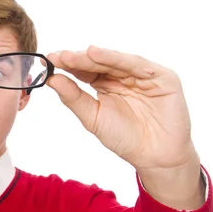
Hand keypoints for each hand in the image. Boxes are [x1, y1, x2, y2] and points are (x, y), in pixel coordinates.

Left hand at [46, 46, 197, 171]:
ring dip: (97, 57)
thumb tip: (51, 79)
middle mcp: (124, 76)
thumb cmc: (124, 138)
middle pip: (99, 63)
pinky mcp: (163, 78)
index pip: (85, 70)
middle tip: (60, 56)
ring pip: (117, 61)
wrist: (154, 157)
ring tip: (78, 55)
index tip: (49, 60)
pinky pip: (139, 66)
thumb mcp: (93, 117)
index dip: (68, 64)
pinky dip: (120, 59)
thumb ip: (73, 98)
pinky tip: (100, 55)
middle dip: (79, 59)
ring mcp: (143, 75)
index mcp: (106, 84)